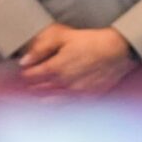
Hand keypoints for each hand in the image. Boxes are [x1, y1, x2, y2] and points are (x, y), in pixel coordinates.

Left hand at [14, 23, 139, 93]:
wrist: (117, 51)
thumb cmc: (91, 41)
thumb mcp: (63, 36)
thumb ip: (41, 47)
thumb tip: (25, 60)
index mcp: (56, 68)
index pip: (32, 76)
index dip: (26, 74)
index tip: (24, 71)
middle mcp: (64, 84)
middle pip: (40, 89)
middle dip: (32, 85)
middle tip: (28, 82)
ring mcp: (76, 93)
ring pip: (51, 100)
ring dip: (42, 96)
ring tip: (38, 93)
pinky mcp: (88, 98)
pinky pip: (68, 106)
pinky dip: (58, 104)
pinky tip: (55, 101)